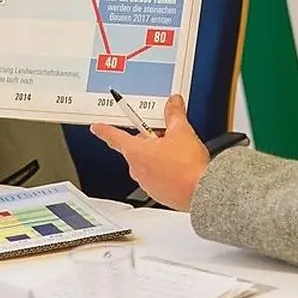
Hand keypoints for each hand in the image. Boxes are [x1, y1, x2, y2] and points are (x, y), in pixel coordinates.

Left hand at [90, 94, 209, 210]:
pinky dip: (166, 172)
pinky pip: (157, 179)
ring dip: (158, 157)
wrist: (201, 191)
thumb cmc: (188, 167)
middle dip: (150, 141)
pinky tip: (180, 169)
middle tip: (168, 137)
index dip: (104, 130)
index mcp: (136, 151)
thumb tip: (173, 103)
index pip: (114, 136)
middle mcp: (137, 169)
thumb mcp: (182, 131)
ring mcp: (147, 183)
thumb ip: (174, 114)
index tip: (96, 128)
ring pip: (147, 164)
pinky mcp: (158, 194)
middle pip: (136, 148)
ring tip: (179, 155)